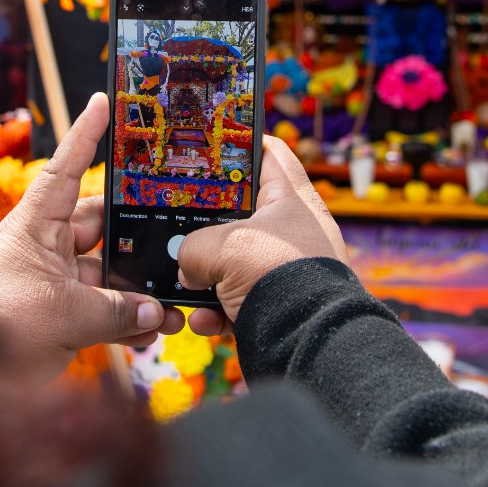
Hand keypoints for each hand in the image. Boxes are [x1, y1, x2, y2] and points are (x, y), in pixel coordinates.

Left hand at [0, 93, 185, 377]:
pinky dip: (127, 322)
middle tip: (175, 241)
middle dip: (138, 240)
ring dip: (139, 292)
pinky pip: (102, 311)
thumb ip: (116, 311)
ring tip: (172, 307)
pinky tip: (151, 333)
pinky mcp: (59, 317)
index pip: (65, 170)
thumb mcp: (63, 314)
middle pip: (102, 229)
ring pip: (108, 276)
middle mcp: (46, 249)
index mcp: (35, 227)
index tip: (102, 100)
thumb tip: (154, 313)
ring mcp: (53, 283)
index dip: (85, 135)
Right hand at [178, 136, 347, 332]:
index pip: (270, 154)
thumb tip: (186, 267)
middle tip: (178, 224)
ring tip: (185, 284)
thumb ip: (193, 247)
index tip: (212, 143)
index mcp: (291, 200)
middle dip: (206, 226)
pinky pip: (238, 302)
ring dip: (205, 277)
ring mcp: (285, 270)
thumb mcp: (223, 247)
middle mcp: (292, 232)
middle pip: (242, 214)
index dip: (242, 143)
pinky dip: (217, 312)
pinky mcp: (278, 305)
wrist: (309, 343)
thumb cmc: (277, 276)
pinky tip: (204, 322)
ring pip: (235, 263)